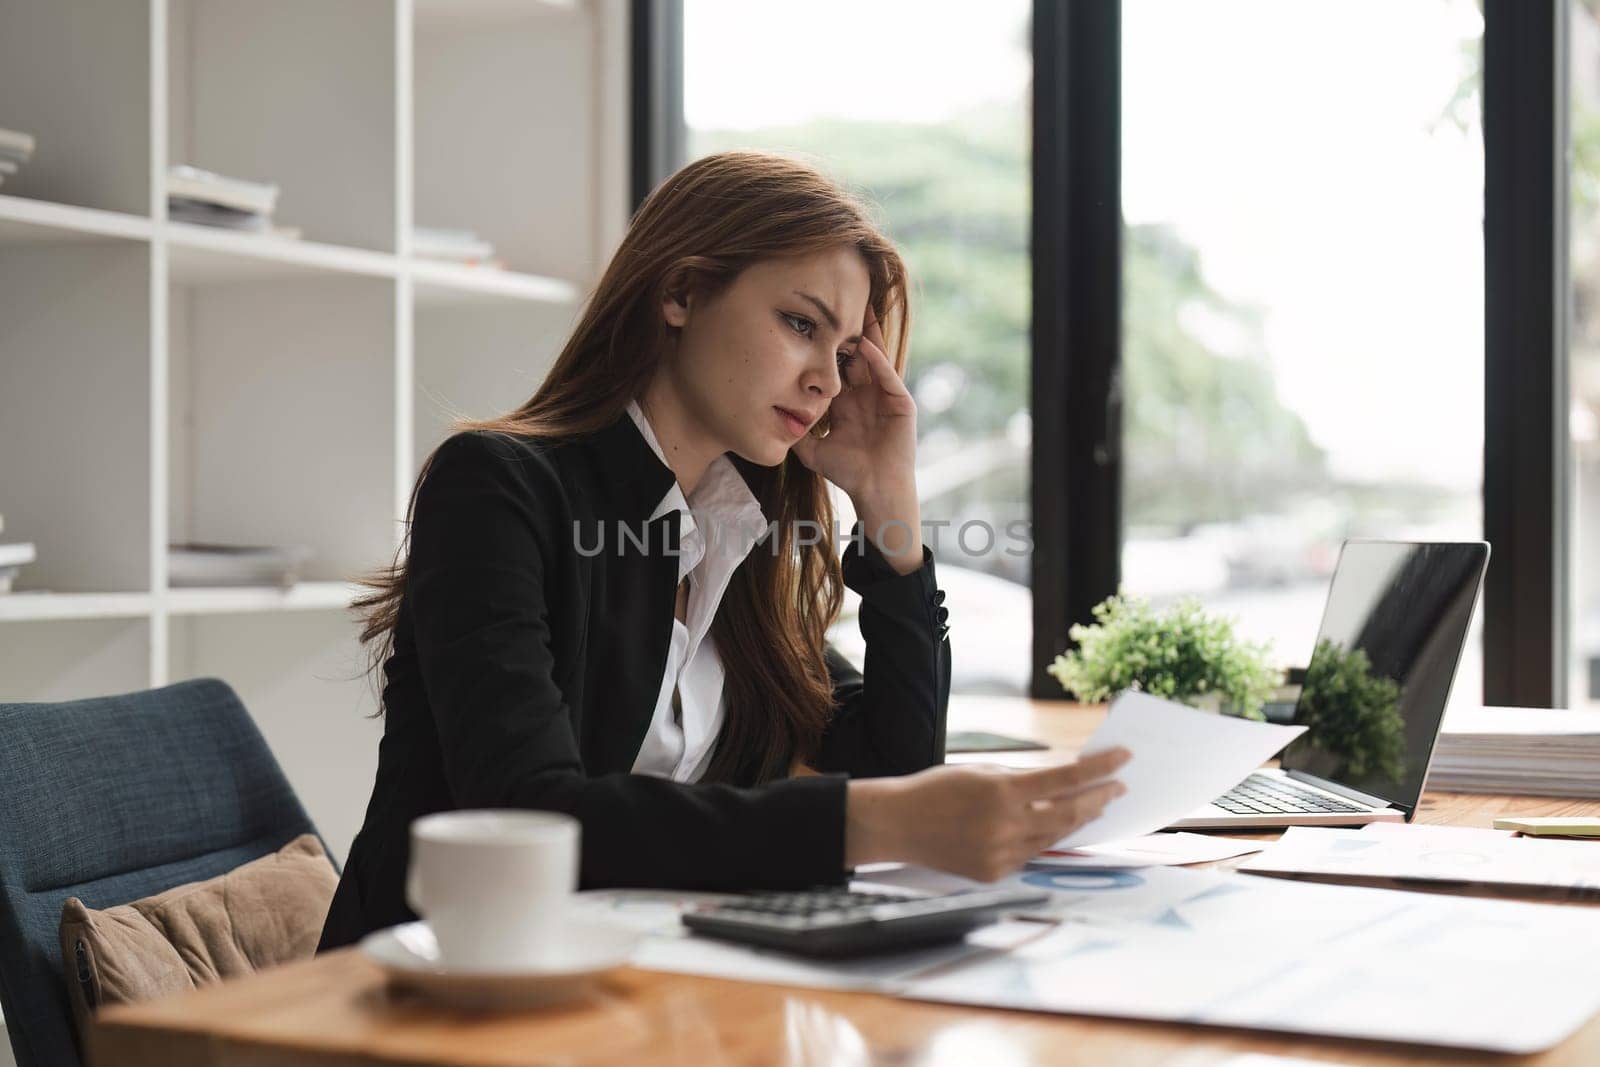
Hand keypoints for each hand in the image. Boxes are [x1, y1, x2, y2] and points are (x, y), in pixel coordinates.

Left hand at [789, 307, 917, 502]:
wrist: (874, 491)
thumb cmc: (847, 473)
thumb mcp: (813, 449)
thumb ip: (796, 434)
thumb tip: (770, 421)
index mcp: (848, 402)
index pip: (837, 367)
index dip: (826, 347)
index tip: (811, 324)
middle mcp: (867, 394)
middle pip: (857, 354)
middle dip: (847, 331)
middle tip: (836, 301)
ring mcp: (886, 397)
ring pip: (875, 358)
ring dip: (866, 334)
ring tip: (856, 307)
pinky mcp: (901, 403)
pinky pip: (888, 376)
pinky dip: (878, 360)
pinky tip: (864, 345)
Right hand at [844, 748, 1131, 882]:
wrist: (897, 824)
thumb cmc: (936, 790)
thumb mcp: (981, 773)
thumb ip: (1022, 780)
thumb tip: (1063, 783)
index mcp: (1002, 792)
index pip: (1065, 780)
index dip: (1099, 769)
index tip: (1123, 759)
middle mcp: (1005, 826)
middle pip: (1070, 814)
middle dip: (1099, 799)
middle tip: (1117, 789)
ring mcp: (1001, 855)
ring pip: (1054, 837)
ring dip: (1077, 820)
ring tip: (1093, 806)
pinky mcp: (995, 874)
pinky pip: (1030, 854)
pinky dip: (1042, 838)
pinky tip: (1051, 827)